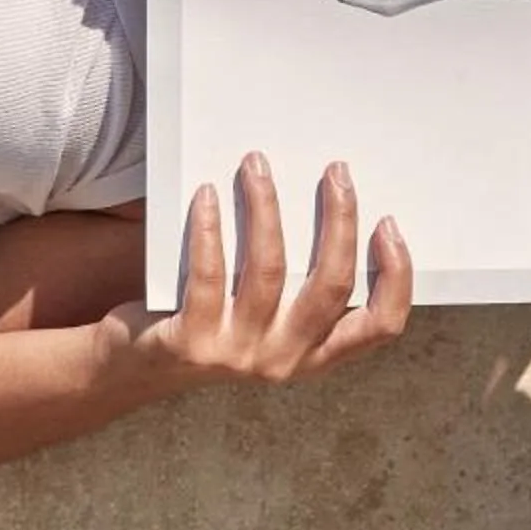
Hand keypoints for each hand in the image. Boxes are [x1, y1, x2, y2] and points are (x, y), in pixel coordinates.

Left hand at [98, 154, 410, 392]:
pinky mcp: (191, 342)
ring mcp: (238, 355)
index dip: (396, 276)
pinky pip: (210, 274)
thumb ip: (302, 281)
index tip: (388, 222)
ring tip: (257, 164)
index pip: (380, 326)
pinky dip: (210, 228)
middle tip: (336, 173)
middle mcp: (284, 360)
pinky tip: (209, 194)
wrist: (133, 365)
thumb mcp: (269, 314)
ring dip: (266, 207)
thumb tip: (335, 198)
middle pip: (331, 285)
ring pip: (270, 270)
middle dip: (339, 221)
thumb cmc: (214, 318)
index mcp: (314, 353)